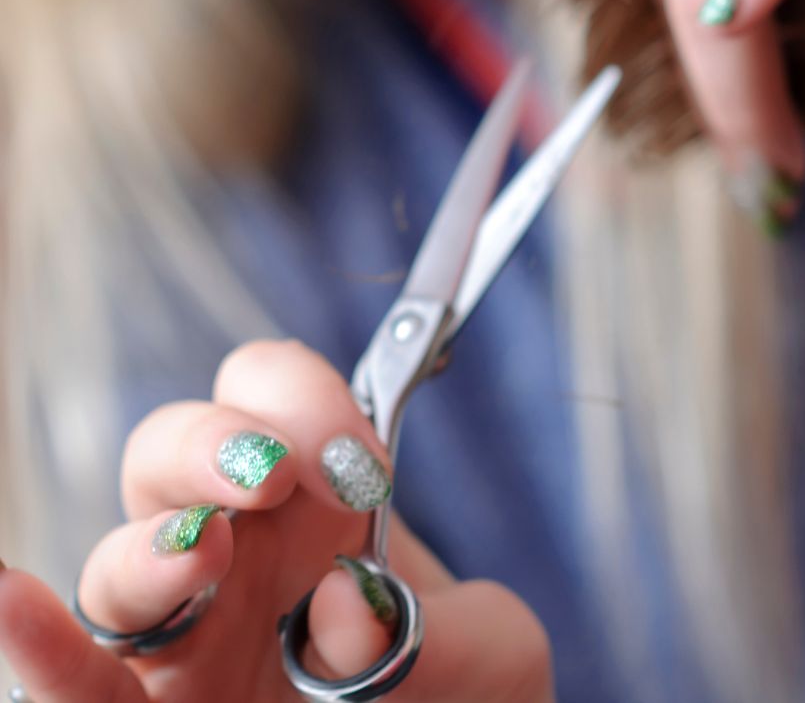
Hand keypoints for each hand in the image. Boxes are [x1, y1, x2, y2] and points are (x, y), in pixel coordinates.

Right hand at [0, 341, 551, 701]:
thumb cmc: (467, 694)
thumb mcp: (490, 646)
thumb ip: (443, 625)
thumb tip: (343, 613)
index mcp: (312, 507)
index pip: (267, 397)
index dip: (302, 399)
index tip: (361, 457)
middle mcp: (233, 556)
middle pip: (171, 454)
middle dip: (211, 442)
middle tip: (273, 474)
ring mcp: (186, 640)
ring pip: (120, 568)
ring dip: (149, 548)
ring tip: (198, 550)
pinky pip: (80, 687)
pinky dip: (43, 650)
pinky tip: (17, 605)